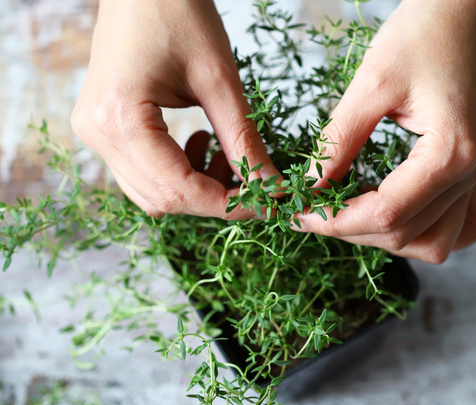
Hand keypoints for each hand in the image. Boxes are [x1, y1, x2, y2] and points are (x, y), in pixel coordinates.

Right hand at [71, 0, 279, 218]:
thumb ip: (244, 139)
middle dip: (216, 198)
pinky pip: (144, 173)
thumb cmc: (177, 11)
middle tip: (256, 179)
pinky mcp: (103, 128)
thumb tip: (273, 187)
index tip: (270, 203)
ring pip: (152, 193)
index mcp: (119, 119)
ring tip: (226, 153)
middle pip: (163, 199)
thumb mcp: (219, 79)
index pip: (179, 190)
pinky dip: (180, 172)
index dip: (230, 205)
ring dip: (198, 187)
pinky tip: (202, 142)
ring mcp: (94, 133)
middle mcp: (97, 134)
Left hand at [293, 0, 475, 262]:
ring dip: (385, 237)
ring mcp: (475, 175)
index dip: (336, 222)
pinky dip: (421, 231)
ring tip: (345, 214)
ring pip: (434, 242)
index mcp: (451, 154)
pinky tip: (392, 214)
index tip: (299, 214)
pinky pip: (455, 225)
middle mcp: (470, 174)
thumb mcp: (371, 83)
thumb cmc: (423, 31)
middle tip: (312, 212)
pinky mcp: (469, 169)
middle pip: (407, 236)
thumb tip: (310, 186)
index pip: (387, 215)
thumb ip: (339, 141)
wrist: (466, 8)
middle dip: (353, 231)